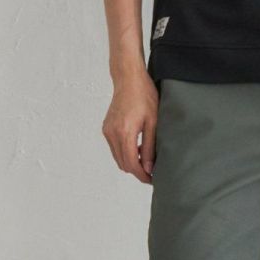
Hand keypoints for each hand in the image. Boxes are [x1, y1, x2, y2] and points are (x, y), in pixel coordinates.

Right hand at [103, 69, 159, 183]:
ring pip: (118, 157)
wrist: (128, 79)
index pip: (131, 164)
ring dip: (131, 162)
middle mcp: (112, 133)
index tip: (152, 180)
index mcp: (124, 132)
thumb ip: (150, 146)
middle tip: (152, 172)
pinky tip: (138, 146)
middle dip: (137, 171)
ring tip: (146, 157)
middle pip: (123, 164)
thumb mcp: (153, 122)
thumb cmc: (144, 96)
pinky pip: (115, 148)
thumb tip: (148, 168)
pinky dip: (125, 152)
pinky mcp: (106, 128)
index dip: (142, 175)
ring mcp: (107, 131)